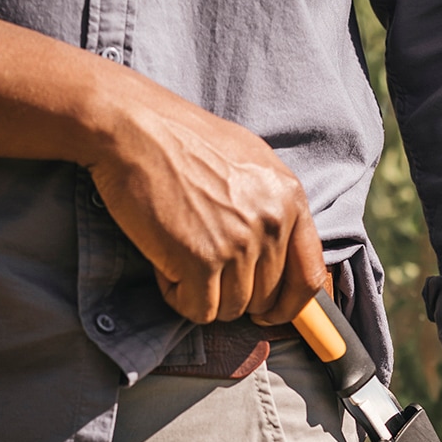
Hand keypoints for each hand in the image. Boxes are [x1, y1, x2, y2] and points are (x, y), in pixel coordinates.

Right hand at [86, 78, 326, 324]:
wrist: (132, 128)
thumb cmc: (183, 141)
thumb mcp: (249, 162)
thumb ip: (271, 208)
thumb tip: (279, 258)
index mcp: (289, 198)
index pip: (308, 276)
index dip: (289, 306)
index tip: (269, 313)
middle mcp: (271, 223)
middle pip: (264, 298)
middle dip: (232, 294)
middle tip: (202, 270)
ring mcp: (238, 244)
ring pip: (231, 309)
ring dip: (202, 294)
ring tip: (180, 257)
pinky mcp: (201, 260)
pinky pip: (199, 310)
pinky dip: (178, 297)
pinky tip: (165, 266)